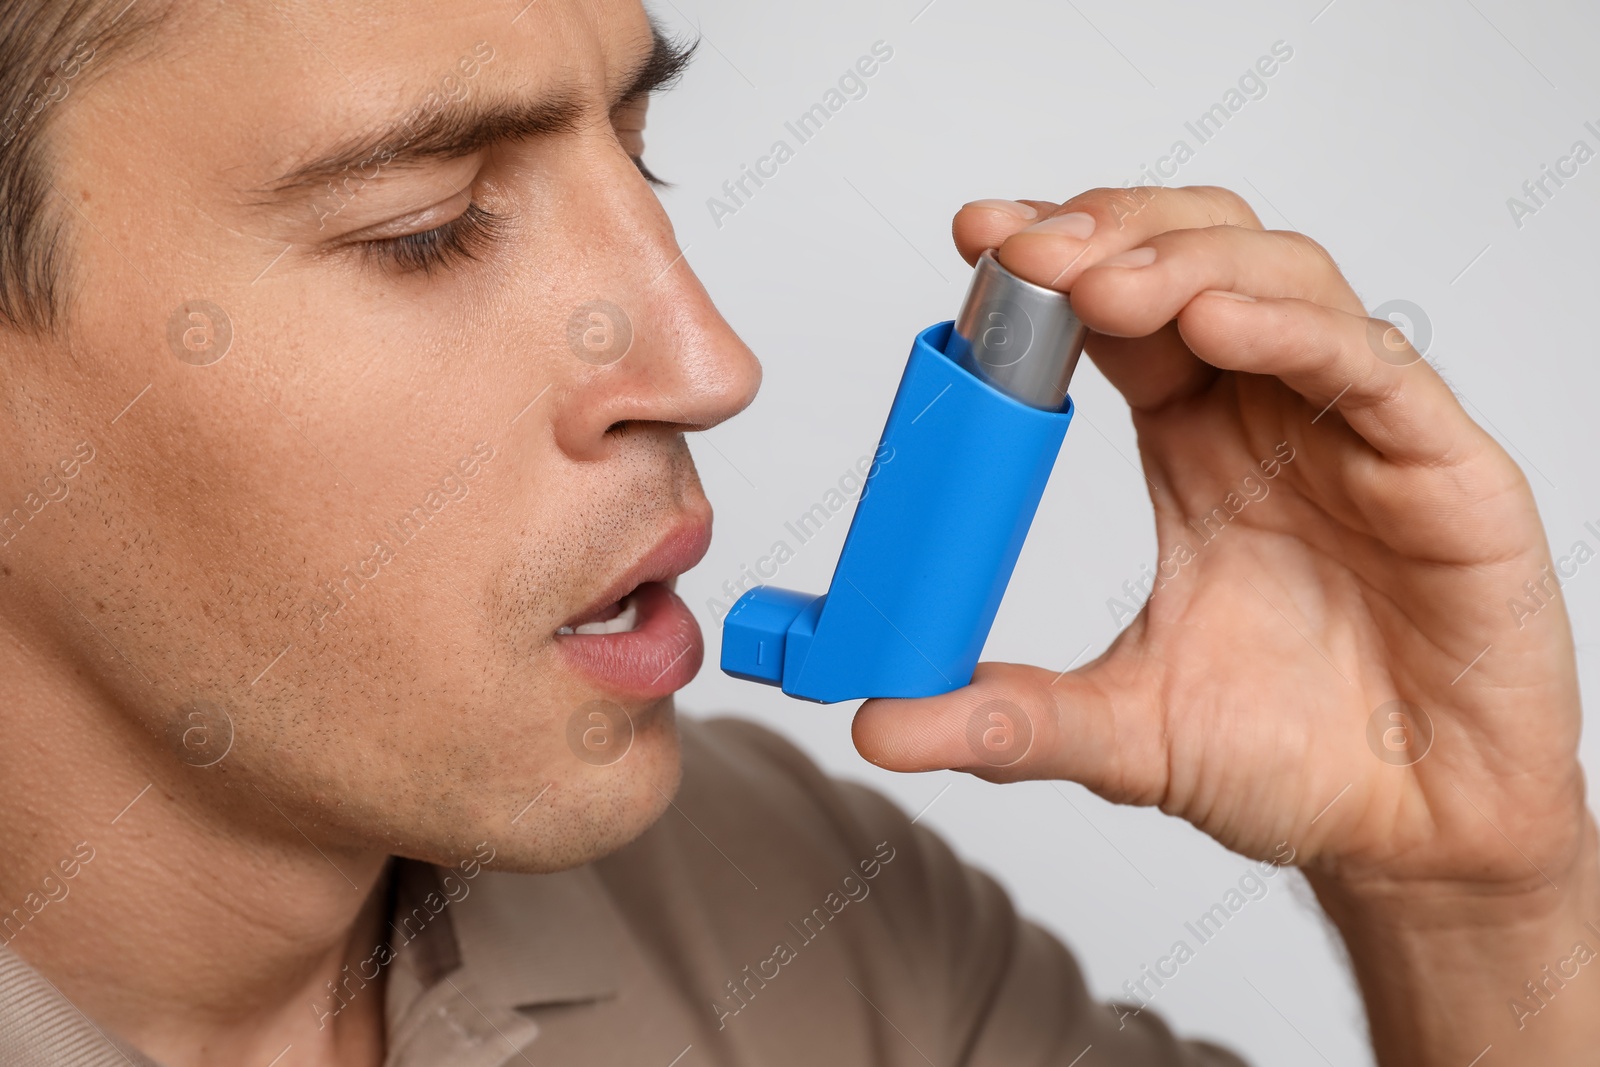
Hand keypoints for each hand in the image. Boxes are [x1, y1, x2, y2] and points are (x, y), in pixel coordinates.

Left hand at [850, 187, 1596, 1059]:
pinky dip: (1290, 331)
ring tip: (1104, 287)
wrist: (1419, 838)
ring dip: (1186, 263)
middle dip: (1110, 235)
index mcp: (1197, 450)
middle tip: (1027, 253)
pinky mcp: (1445, 470)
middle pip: (1199, 260)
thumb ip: (1007, 721)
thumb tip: (877, 724)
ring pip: (1284, 281)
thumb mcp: (1122, 737)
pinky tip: (1216, 326)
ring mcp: (1360, 434)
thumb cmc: (1292, 763)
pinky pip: (1369, 368)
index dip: (1056, 266)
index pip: (1122, 315)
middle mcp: (1273, 420)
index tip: (978, 243)